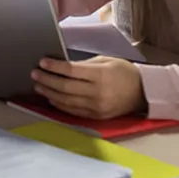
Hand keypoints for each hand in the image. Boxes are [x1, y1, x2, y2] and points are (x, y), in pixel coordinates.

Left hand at [31, 56, 146, 119]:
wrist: (143, 92)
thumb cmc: (123, 72)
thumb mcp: (105, 61)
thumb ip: (83, 65)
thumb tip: (61, 65)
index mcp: (100, 75)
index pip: (71, 70)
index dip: (54, 66)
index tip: (42, 62)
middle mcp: (97, 92)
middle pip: (65, 86)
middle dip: (47, 80)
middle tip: (35, 74)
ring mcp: (96, 106)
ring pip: (66, 100)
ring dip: (49, 93)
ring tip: (38, 85)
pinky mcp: (96, 116)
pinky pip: (73, 111)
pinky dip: (60, 104)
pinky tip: (51, 98)